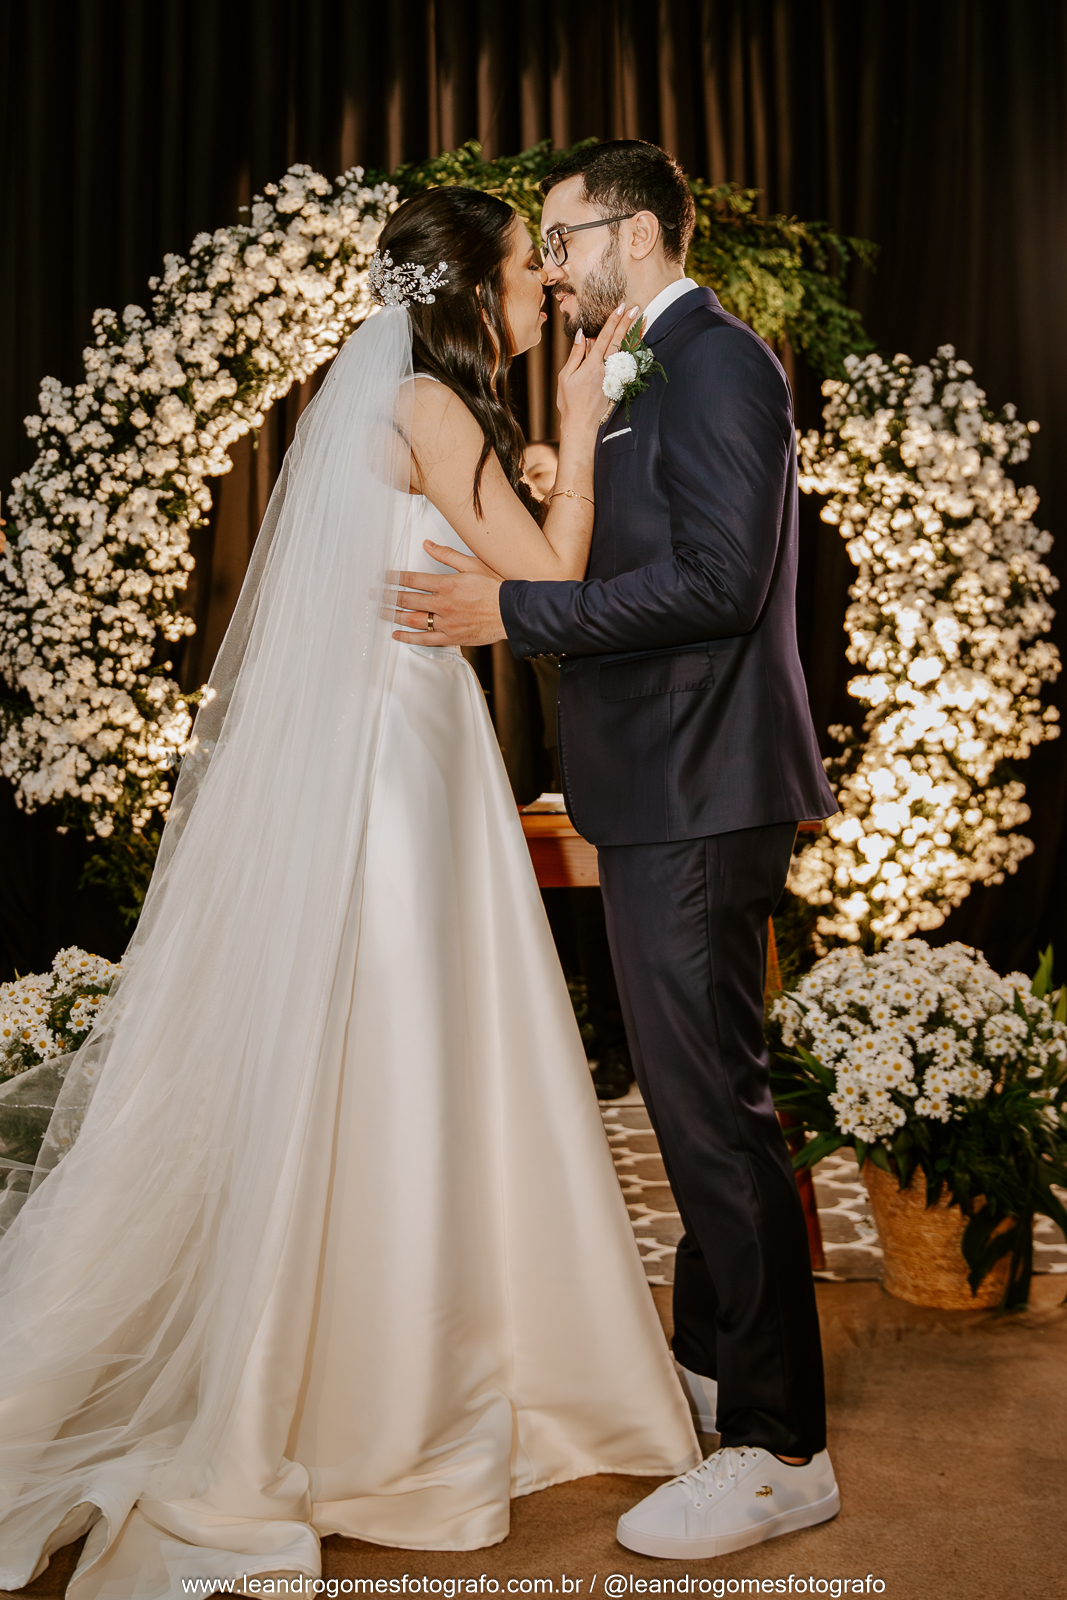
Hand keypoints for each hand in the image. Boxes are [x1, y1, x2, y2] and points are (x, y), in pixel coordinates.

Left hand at [386, 546, 505, 647]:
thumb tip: (427, 545)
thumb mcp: (472, 564)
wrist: (511, 613)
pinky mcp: (451, 637)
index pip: (412, 579)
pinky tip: (397, 634)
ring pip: (412, 619)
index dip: (394, 578)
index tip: (383, 577)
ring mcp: (445, 623)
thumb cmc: (496, 588)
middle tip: (374, 594)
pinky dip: (409, 637)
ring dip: (393, 615)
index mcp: (447, 584)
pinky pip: (425, 639)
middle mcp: (443, 604)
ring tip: (380, 612)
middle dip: (387, 595)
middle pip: (407, 599)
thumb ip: (447, 555)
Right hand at [556, 302, 639, 438]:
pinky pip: (623, 363)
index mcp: (592, 365)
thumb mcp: (565, 376)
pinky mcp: (616, 384)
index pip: (604, 337)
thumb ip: (575, 354)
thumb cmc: (569, 401)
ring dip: (632, 335)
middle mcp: (606, 369)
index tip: (621, 307)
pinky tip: (634, 342)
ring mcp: (613, 377)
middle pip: (618, 341)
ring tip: (641, 321)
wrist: (581, 424)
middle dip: (627, 323)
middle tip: (636, 308)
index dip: (613, 321)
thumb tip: (581, 334)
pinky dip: (629, 351)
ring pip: (624, 351)